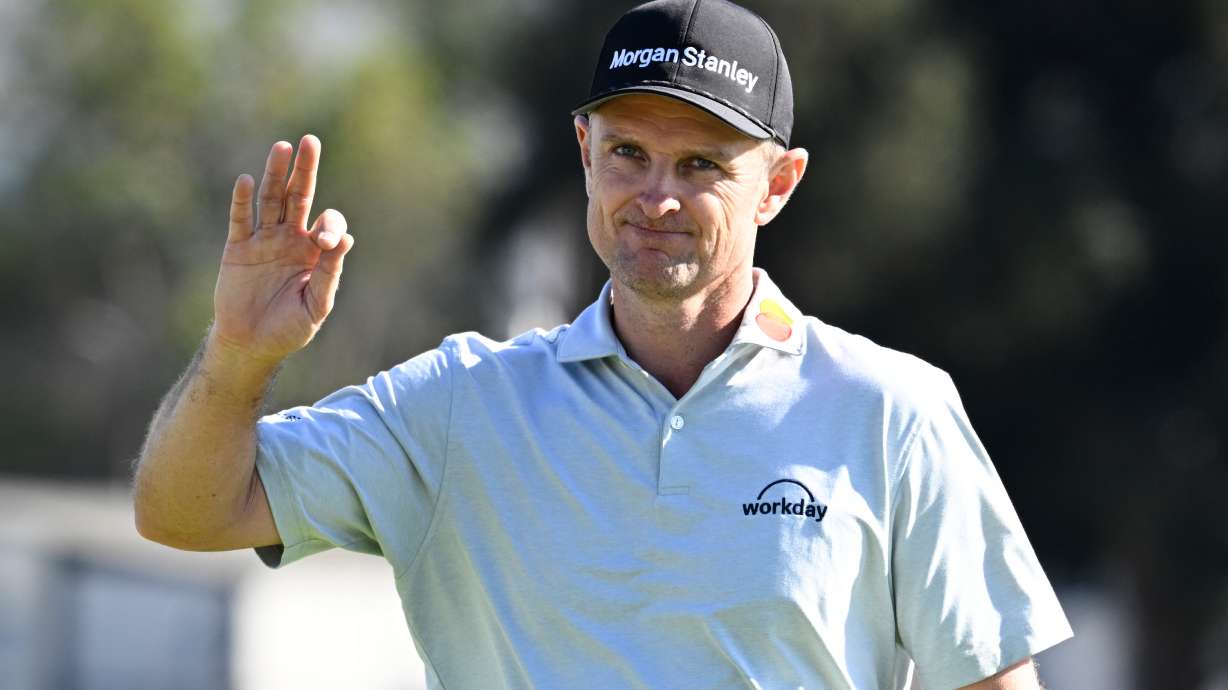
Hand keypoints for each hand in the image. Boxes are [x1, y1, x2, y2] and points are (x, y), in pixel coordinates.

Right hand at [210, 135, 353, 365]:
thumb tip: (345, 239)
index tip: (323, 241)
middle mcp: (291, 239)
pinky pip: (240, 220)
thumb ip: (330, 273)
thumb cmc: (290, 328)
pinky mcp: (238, 248)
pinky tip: (246, 180)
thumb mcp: (317, 305)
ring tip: (282, 147)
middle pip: (298, 196)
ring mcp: (264, 240)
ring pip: (270, 199)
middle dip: (305, 170)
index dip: (329, 225)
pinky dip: (242, 201)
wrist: (252, 344)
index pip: (328, 223)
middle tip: (311, 141)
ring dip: (275, 174)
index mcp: (315, 251)